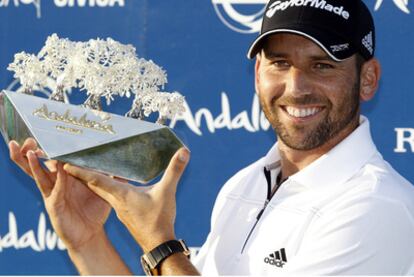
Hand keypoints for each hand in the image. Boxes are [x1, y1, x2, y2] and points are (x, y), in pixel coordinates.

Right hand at [9, 138, 110, 250]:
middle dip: (38, 151)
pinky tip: (53, 168)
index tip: (56, 132)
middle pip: (43, 164)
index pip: (59, 158)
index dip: (56, 147)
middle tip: (34, 137)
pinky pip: (51, 189)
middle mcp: (58, 183)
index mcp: (68, 178)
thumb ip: (113, 177)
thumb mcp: (104, 191)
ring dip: (33, 162)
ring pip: (39, 175)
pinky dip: (53, 178)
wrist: (90, 235)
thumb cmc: (94, 212)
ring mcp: (53, 193)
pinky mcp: (52, 204)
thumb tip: (126, 166)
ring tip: (29, 149)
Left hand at [64, 147, 189, 251]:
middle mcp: (117, 201)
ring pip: (101, 192)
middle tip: (72, 162)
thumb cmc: (159, 220)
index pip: (96, 180)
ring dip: (93, 181)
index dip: (81, 171)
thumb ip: (174, 171)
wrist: (157, 243)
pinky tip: (113, 186)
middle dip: (83, 174)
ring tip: (89, 170)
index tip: (66, 163)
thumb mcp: (167, 192)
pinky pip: (110, 198)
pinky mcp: (125, 213)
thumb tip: (183, 152)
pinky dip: (105, 189)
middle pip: (94, 185)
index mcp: (121, 195)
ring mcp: (120, 209)